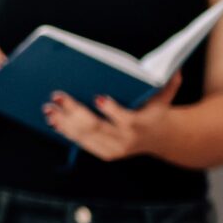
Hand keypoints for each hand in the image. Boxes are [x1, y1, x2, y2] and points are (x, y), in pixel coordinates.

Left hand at [41, 90, 173, 161]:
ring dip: (64, 122)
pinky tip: (54, 120)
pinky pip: (82, 143)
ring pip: (84, 136)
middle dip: (74, 111)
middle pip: (96, 127)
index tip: (98, 97)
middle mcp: (125, 140)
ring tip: (49, 109)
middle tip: (58, 96)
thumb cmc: (158, 111)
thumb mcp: (166, 96)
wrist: (162, 138)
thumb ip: (169, 83)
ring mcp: (113, 149)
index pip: (125, 120)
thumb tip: (173, 69)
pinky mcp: (104, 153)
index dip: (111, 110)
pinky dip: (66, 131)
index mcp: (140, 125)